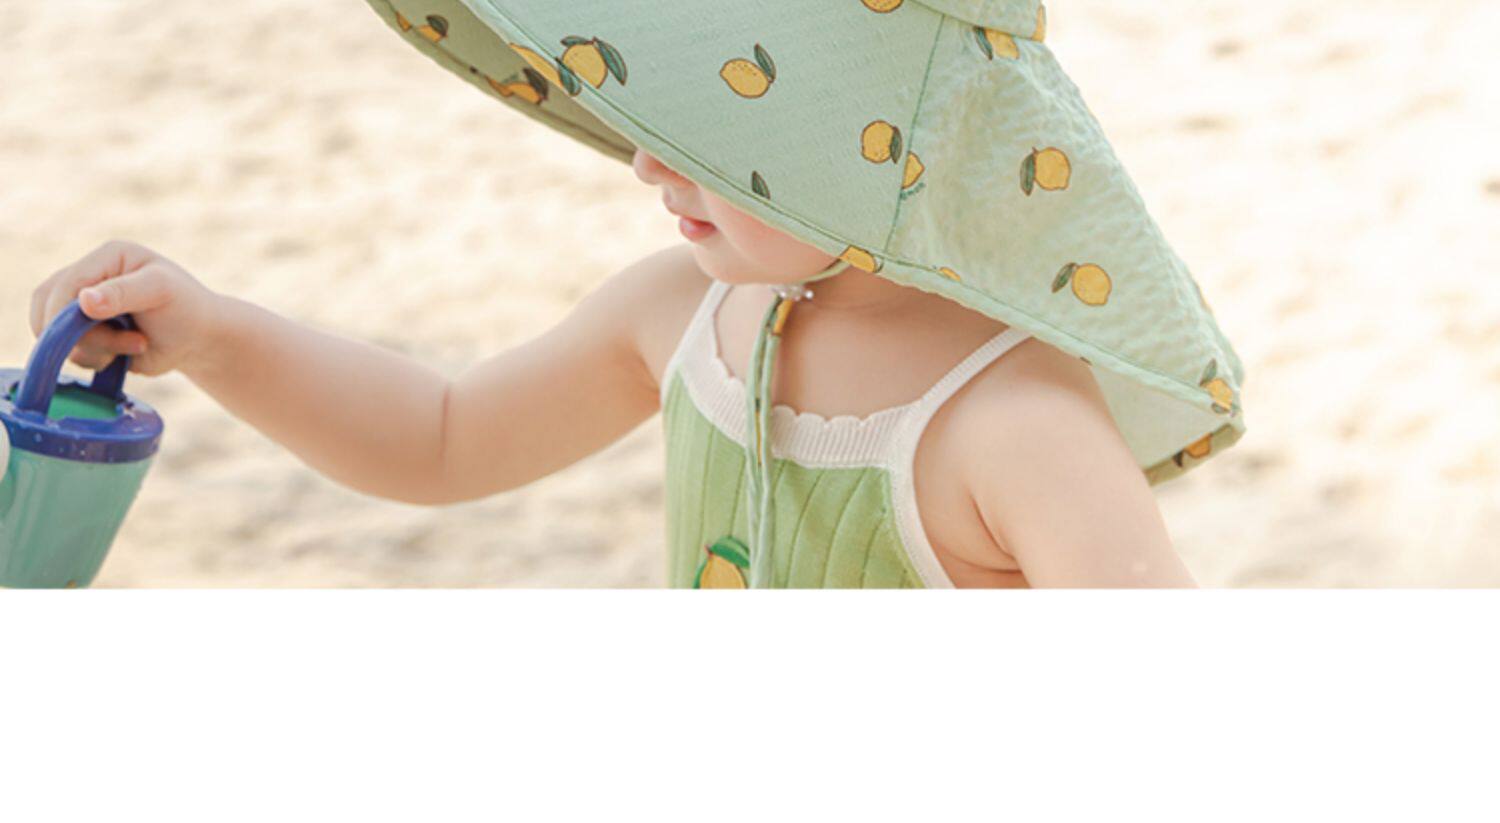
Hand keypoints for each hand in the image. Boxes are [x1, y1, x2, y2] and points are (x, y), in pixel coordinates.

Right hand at [30, 240, 223, 376]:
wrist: (200, 340)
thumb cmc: (187, 309)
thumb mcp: (161, 291)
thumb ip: (123, 292)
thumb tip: (84, 300)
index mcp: (107, 257)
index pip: (66, 283)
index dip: (64, 312)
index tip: (81, 334)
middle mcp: (90, 278)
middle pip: (51, 308)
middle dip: (84, 335)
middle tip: (131, 342)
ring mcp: (84, 307)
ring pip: (56, 334)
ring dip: (94, 349)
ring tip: (137, 344)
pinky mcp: (87, 334)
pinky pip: (70, 351)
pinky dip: (94, 359)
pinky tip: (127, 354)